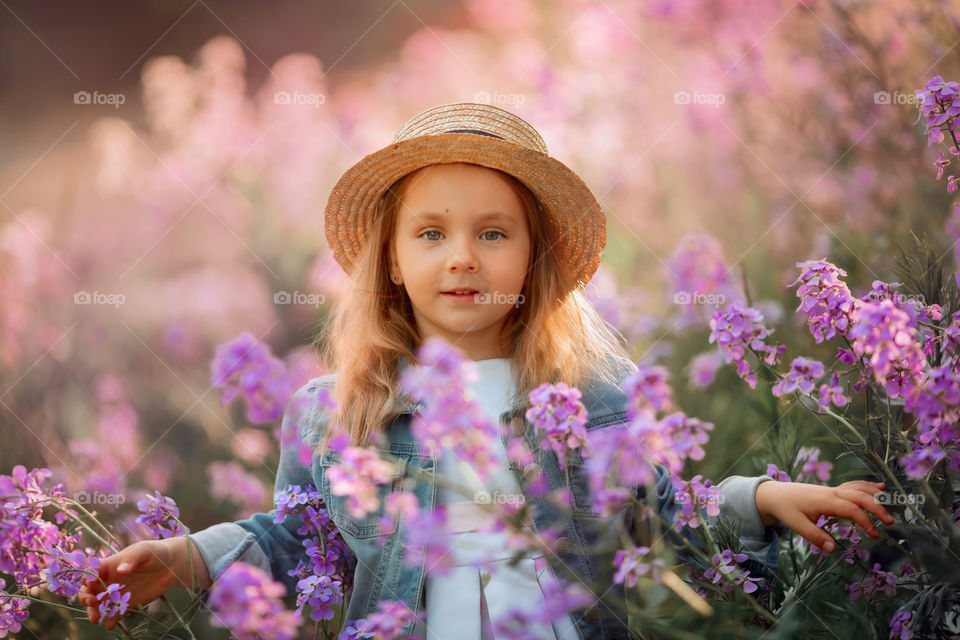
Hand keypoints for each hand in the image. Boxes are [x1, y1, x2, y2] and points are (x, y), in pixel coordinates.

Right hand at [77, 538, 188, 630]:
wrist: (171, 566)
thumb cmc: (155, 553)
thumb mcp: (145, 550)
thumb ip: (133, 558)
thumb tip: (121, 570)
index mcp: (110, 565)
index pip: (92, 572)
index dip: (87, 578)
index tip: (90, 584)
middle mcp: (110, 581)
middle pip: (89, 590)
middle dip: (85, 597)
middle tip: (92, 602)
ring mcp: (117, 594)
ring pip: (98, 605)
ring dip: (94, 612)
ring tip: (96, 619)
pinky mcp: (126, 604)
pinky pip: (114, 614)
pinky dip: (110, 620)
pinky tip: (111, 624)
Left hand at [754, 480, 894, 551]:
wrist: (775, 494)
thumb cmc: (786, 509)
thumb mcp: (797, 525)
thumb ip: (815, 536)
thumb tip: (833, 549)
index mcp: (825, 501)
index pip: (851, 509)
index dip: (865, 521)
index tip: (874, 535)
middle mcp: (832, 492)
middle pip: (859, 496)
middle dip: (877, 507)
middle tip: (890, 522)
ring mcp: (832, 489)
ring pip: (858, 488)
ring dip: (875, 495)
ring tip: (892, 502)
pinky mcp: (832, 490)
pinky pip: (853, 486)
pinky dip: (867, 486)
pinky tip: (879, 487)